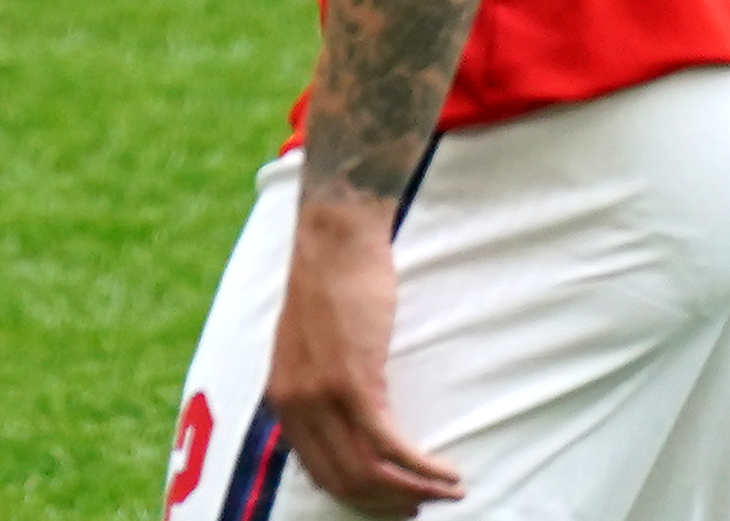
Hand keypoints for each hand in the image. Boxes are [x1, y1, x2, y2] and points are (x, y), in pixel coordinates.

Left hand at [263, 193, 464, 513]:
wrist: (334, 236)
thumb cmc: (331, 282)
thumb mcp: (309, 344)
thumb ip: (316, 384)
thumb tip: (343, 425)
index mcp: (281, 398)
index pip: (319, 472)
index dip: (361, 496)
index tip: (394, 501)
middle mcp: (294, 404)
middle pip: (344, 481)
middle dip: (388, 502)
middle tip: (424, 505)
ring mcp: (321, 395)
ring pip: (369, 472)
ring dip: (414, 490)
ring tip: (448, 491)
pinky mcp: (353, 382)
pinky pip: (389, 447)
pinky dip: (421, 469)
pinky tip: (447, 473)